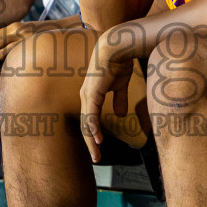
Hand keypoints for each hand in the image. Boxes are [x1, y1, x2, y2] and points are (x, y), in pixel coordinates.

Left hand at [0, 19, 61, 62]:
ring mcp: (23, 35)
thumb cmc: (47, 36)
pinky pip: (14, 49)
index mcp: (14, 28)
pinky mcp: (31, 41)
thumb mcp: (29, 37)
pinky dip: (2, 53)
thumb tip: (4, 54)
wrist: (68, 29)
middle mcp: (16, 29)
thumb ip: (16, 43)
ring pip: (1, 41)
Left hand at [78, 27, 142, 163]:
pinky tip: (98, 139)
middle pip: (85, 126)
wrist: (117, 48)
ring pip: (87, 124)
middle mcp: (86, 98)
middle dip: (90, 143)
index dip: (94, 134)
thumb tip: (120, 115)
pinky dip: (94, 128)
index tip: (99, 147)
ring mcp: (87, 96)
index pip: (90, 120)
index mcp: (91, 96)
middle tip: (96, 158)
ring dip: (91, 141)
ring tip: (96, 154)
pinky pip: (92, 116)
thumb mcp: (120, 86)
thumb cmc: (118, 63)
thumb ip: (119, 100)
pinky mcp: (92, 94)